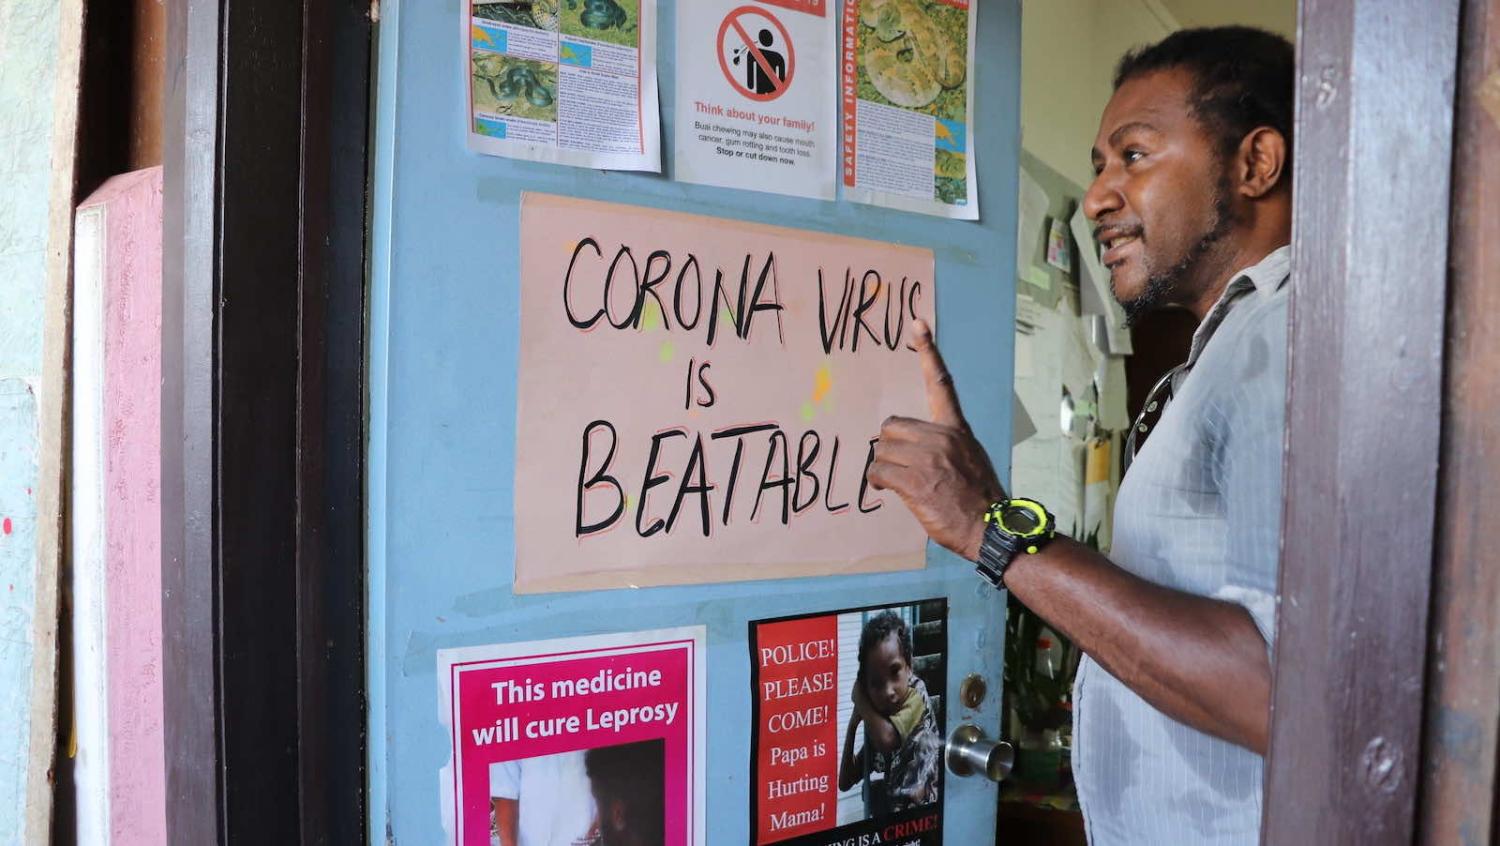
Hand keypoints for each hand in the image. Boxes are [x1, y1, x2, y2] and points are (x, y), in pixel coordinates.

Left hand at [867, 319, 1004, 561]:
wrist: (991, 527)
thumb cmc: (977, 498)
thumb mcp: (969, 458)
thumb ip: (943, 445)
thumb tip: (915, 448)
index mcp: (956, 429)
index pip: (941, 384)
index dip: (929, 352)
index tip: (917, 324)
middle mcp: (942, 437)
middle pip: (891, 427)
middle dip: (890, 448)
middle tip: (901, 468)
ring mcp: (928, 459)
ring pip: (882, 452)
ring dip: (884, 469)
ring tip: (900, 484)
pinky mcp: (915, 481)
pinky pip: (878, 472)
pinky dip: (878, 483)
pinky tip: (889, 491)